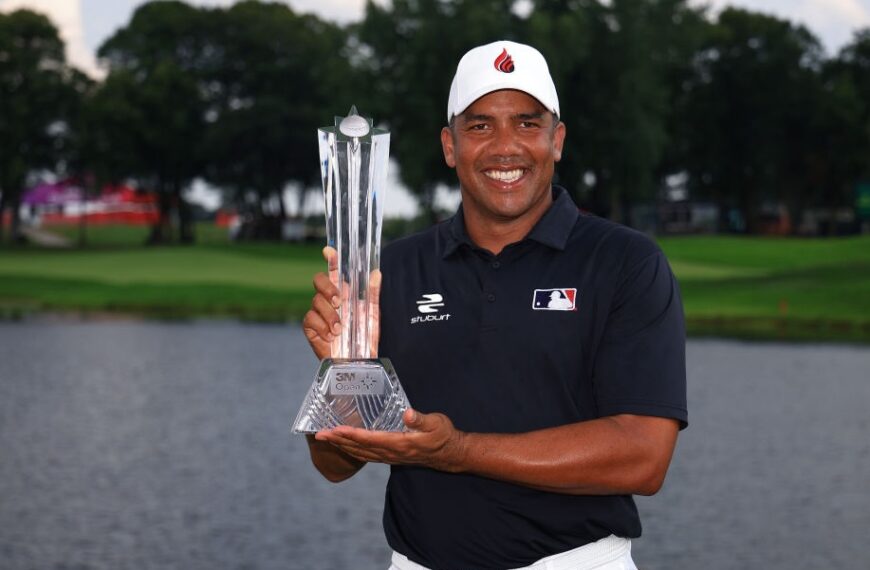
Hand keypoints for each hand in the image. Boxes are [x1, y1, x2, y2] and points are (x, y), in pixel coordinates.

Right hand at [302, 247, 381, 359]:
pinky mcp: (311, 328)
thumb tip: (377, 273)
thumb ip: (372, 294)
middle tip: (339, 301)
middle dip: (328, 288)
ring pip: (316, 302)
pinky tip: (331, 336)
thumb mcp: (372, 315)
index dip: (330, 259)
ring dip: (330, 315)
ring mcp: (318, 313)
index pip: (334, 272)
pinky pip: (310, 319)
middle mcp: (329, 301)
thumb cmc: (364, 338)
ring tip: (340, 329)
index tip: (329, 251)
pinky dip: (322, 327)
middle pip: (319, 281)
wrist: (357, 361)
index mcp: (343, 294)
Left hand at [314, 409, 466, 472]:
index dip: (351, 435)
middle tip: (319, 434)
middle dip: (338, 441)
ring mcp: (389, 456)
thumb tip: (408, 413)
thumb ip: (421, 419)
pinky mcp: (390, 456)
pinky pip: (365, 455)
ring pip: (360, 453)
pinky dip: (351, 451)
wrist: (449, 453)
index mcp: (399, 443)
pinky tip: (343, 446)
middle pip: (358, 448)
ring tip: (325, 439)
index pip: (369, 439)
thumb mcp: (436, 424)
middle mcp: (391, 452)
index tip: (335, 429)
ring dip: (341, 446)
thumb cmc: (442, 436)